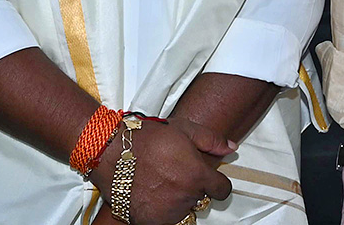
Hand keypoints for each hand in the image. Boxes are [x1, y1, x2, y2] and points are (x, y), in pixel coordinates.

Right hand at [89, 116, 233, 224]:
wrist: (112, 152)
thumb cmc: (147, 138)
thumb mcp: (185, 129)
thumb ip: (212, 140)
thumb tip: (231, 148)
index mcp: (197, 176)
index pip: (223, 191)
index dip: (218, 183)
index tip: (212, 180)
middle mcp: (184, 197)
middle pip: (200, 200)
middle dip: (194, 188)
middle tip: (177, 173)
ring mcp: (165, 212)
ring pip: (182, 210)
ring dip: (177, 201)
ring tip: (162, 182)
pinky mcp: (147, 221)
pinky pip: (163, 219)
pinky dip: (160, 210)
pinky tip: (152, 193)